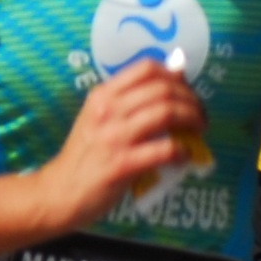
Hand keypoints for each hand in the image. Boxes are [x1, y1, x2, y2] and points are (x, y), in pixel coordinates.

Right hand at [33, 60, 208, 231]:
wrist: (59, 192)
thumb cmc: (85, 156)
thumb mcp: (99, 119)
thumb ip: (128, 103)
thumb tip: (172, 85)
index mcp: (103, 95)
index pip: (147, 68)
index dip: (175, 76)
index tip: (187, 91)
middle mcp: (108, 110)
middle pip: (163, 89)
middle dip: (191, 99)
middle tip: (200, 115)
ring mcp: (115, 136)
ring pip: (166, 112)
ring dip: (192, 119)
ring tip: (199, 130)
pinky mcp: (122, 164)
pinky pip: (164, 149)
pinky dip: (183, 151)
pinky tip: (185, 156)